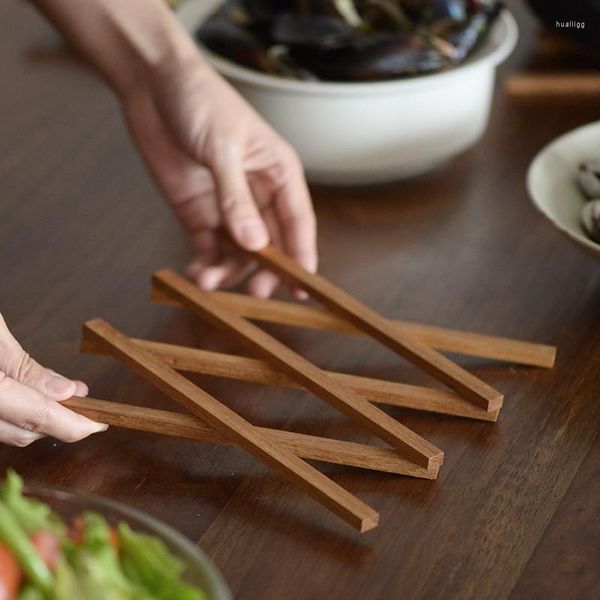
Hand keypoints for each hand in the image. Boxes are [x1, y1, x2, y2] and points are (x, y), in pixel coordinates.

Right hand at [0, 314, 106, 446]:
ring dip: (39, 416)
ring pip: (9, 430)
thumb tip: (66, 391)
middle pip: (24, 432)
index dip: (74, 424)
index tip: (101, 423)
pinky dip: (18, 412)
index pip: (36, 418)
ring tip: (63, 393)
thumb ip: (25, 366)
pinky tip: (31, 394)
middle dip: (59, 419)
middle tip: (84, 397)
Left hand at [123, 59, 316, 297]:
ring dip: (228, 272)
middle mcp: (258, 195)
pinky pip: (208, 248)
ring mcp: (228, 207)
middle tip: (256, 293)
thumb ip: (236, 197)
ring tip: (207, 283)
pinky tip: (196, 274)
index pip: (298, 221)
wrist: (151, 83)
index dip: (302, 255)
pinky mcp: (199, 213)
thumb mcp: (221, 148)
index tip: (302, 287)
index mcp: (279, 173)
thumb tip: (254, 243)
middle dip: (265, 270)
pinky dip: (204, 265)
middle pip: (271, 243)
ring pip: (239, 252)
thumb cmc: (199, 100)